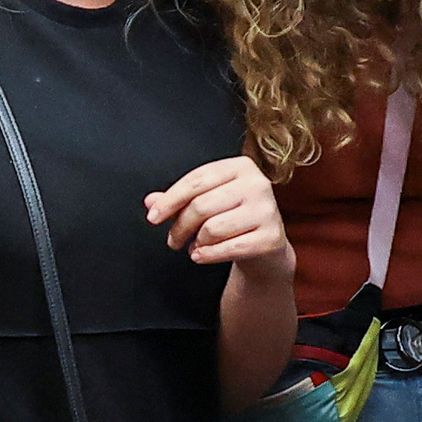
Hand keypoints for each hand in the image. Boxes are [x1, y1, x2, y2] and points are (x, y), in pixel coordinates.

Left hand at [148, 154, 290, 281]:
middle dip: (180, 226)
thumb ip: (178, 200)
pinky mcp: (271, 237)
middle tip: (173, 240)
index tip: (153, 218)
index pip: (196, 180)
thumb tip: (151, 201)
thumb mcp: (206, 202)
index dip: (170, 200)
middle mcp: (257, 184)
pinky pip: (227, 249)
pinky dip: (207, 255)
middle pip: (201, 205)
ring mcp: (267, 211)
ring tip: (195, 246)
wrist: (266, 245)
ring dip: (196, 242)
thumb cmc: (232, 218)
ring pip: (212, 228)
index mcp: (241, 166)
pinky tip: (201, 255)